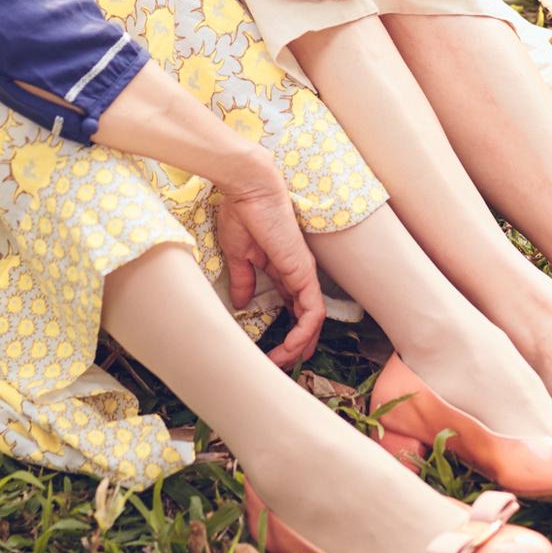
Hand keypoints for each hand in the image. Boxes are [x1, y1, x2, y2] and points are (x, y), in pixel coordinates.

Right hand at [215, 151, 324, 368]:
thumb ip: (243, 279)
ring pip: (312, 319)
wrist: (248, 187)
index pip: (290, 306)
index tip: (268, 350)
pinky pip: (312, 311)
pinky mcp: (303, 271)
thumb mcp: (238, 254)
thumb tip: (241, 303)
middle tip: (280, 365)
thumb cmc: (242, 211)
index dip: (283, 330)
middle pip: (305, 317)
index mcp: (282, 267)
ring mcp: (303, 272)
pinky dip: (304, 333)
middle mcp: (297, 272)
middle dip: (296, 345)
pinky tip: (290, 347)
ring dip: (299, 345)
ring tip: (282, 363)